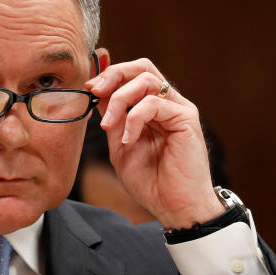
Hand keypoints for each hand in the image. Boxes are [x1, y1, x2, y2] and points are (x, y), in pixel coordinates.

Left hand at [85, 58, 222, 229]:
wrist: (174, 207)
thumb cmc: (151, 182)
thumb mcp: (120, 146)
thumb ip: (113, 120)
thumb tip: (97, 94)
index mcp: (152, 108)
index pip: (133, 75)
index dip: (109, 75)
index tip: (89, 88)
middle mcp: (168, 103)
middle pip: (143, 67)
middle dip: (114, 74)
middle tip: (95, 91)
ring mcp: (179, 109)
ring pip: (148, 80)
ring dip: (120, 99)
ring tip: (108, 126)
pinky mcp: (186, 119)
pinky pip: (155, 103)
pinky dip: (134, 118)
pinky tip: (128, 140)